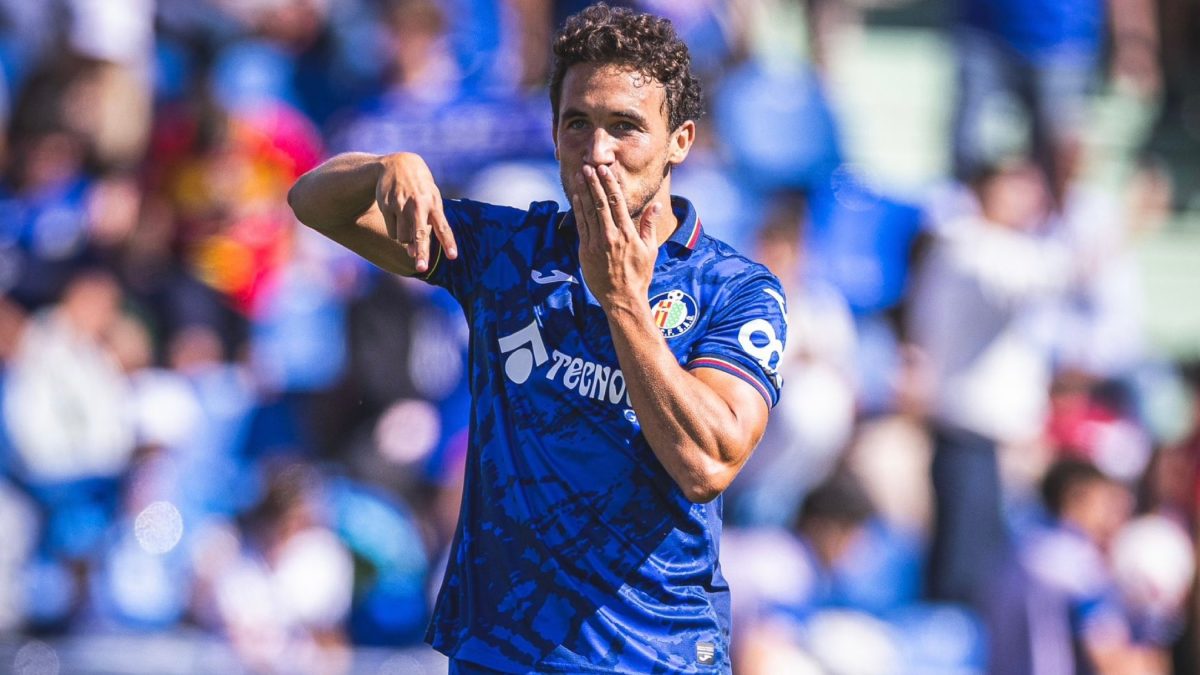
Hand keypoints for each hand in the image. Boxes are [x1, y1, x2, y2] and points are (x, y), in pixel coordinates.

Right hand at [375, 153, 457, 272]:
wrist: (397, 164)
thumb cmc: (420, 189)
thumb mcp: (430, 201)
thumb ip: (426, 227)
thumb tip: (412, 253)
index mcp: (434, 204)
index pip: (443, 227)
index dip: (448, 243)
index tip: (453, 256)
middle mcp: (418, 205)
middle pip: (420, 234)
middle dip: (422, 252)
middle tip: (421, 268)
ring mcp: (401, 205)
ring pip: (403, 238)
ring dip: (406, 239)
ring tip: (408, 221)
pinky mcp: (387, 206)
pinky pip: (392, 232)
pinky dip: (396, 230)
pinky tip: (397, 215)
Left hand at [571, 165, 661, 310]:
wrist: (622, 298)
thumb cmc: (639, 275)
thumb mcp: (650, 250)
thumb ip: (649, 225)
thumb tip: (656, 205)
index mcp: (627, 233)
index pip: (617, 202)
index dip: (609, 184)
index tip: (605, 170)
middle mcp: (611, 236)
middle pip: (600, 203)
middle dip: (594, 183)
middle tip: (589, 167)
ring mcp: (596, 243)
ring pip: (588, 212)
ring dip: (583, 192)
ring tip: (579, 176)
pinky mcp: (585, 251)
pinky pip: (580, 225)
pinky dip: (577, 210)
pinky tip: (576, 197)